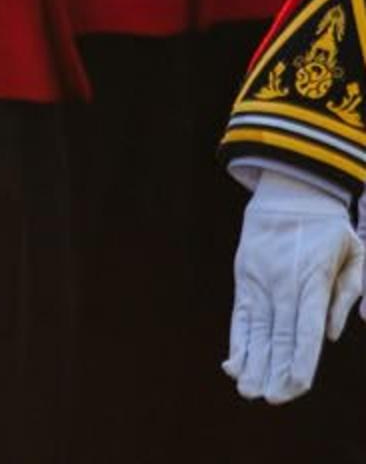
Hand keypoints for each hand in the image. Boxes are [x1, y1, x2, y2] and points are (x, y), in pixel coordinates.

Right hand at [224, 170, 361, 403]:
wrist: (288, 188)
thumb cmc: (328, 226)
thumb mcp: (355, 252)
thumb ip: (351, 292)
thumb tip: (336, 334)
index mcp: (312, 278)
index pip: (305, 329)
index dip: (300, 360)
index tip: (296, 386)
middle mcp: (282, 282)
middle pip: (279, 335)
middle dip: (275, 370)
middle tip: (272, 399)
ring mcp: (259, 278)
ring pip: (256, 328)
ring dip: (252, 362)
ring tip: (249, 391)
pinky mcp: (244, 275)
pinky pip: (240, 313)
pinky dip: (237, 339)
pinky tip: (233, 363)